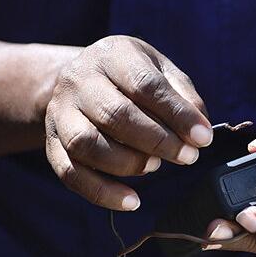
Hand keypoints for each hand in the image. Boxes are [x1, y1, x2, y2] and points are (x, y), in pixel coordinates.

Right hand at [44, 36, 213, 209]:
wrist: (78, 80)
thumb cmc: (128, 76)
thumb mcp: (158, 69)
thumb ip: (182, 95)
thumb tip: (200, 131)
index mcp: (111, 55)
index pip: (144, 84)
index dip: (177, 114)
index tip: (203, 137)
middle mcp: (79, 80)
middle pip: (115, 114)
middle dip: (158, 141)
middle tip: (187, 156)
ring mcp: (60, 113)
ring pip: (86, 144)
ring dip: (129, 163)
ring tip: (156, 165)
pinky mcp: (52, 144)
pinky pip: (71, 174)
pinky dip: (102, 193)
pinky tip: (132, 201)